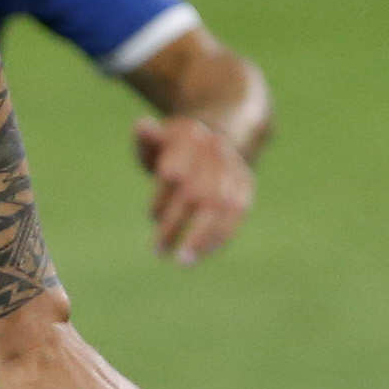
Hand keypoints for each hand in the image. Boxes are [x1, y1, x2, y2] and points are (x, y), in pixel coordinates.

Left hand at [130, 115, 254, 262]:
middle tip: (158, 251)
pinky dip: (222, 235)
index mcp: (191, 138)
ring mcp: (233, 169)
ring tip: (184, 262)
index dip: (162, 200)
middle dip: (176, 225)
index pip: (174, 175)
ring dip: (203, 237)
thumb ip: (148, 139)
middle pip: (196, 195)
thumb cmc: (178, 145)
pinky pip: (238, 213)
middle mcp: (215, 154)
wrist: (224, 130)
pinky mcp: (246, 184)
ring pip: (221, 207)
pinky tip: (206, 253)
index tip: (153, 217)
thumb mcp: (160, 138)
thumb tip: (142, 126)